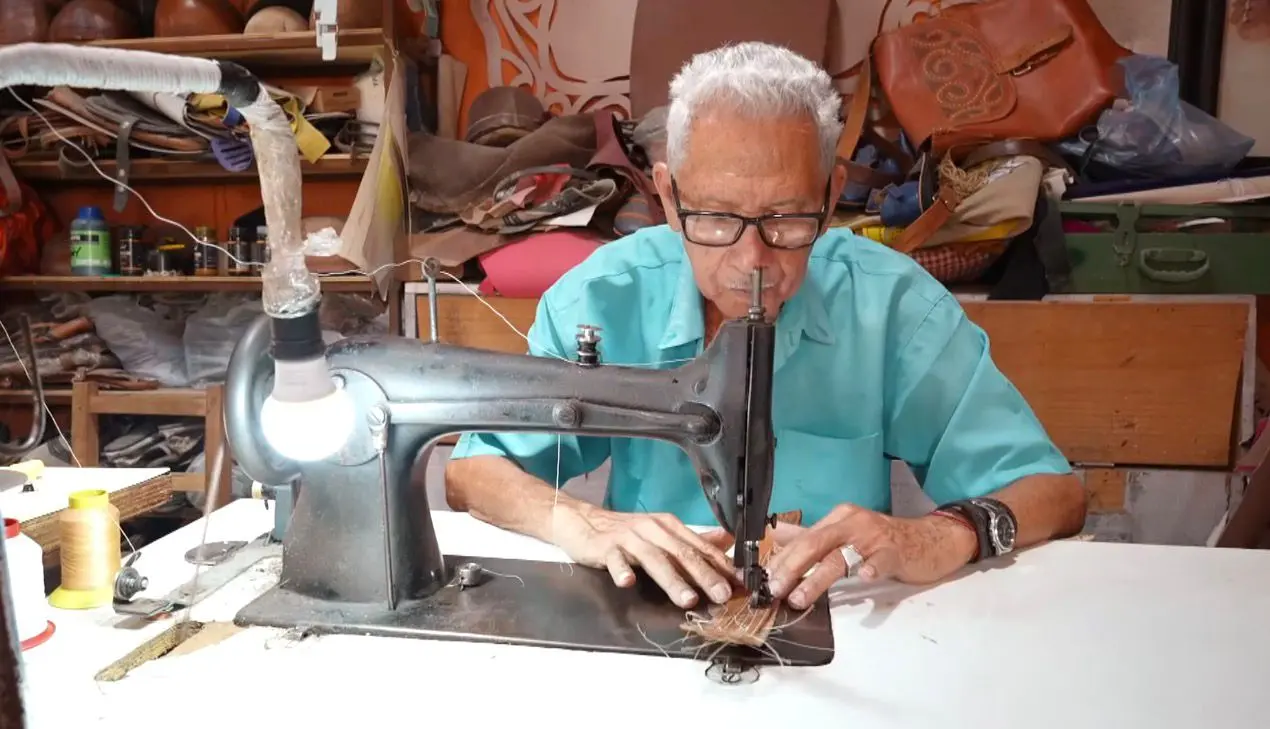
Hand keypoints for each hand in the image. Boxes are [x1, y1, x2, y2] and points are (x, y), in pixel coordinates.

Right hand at [554, 505, 737, 608]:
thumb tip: (727, 543)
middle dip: (705, 575)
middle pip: (682, 553)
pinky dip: (622, 570)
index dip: (722, 565)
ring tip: (688, 599)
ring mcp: (629, 538)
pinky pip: (616, 559)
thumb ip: (691, 542)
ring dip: (672, 579)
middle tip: (723, 595)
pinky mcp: (606, 547)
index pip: (701, 547)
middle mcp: (653, 530)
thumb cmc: (625, 532)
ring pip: (654, 559)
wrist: (582, 521)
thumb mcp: (661, 534)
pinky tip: (627, 582)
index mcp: (670, 527)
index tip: (741, 584)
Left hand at [763, 504, 976, 609]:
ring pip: (840, 556)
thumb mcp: (847, 534)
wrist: (930, 539)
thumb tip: (776, 536)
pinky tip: (864, 576)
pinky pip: (880, 560)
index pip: (802, 539)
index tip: (763, 580)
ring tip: (800, 598)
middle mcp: (852, 523)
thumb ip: (814, 538)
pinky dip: (871, 567)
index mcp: (838, 519)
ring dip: (817, 578)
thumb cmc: (884, 541)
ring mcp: (874, 537)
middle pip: (815, 544)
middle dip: (790, 568)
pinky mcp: (895, 551)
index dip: (781, 559)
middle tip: (774, 589)